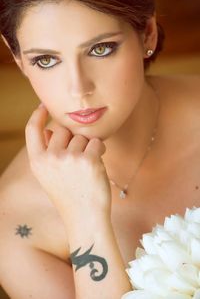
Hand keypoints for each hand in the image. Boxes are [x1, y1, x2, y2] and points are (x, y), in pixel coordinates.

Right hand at [25, 104, 111, 221]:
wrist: (85, 217)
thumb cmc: (69, 194)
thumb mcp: (48, 175)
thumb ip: (47, 151)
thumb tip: (50, 130)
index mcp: (37, 162)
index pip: (32, 130)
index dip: (37, 115)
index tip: (43, 106)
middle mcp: (51, 158)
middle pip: (63, 129)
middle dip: (72, 139)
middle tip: (77, 159)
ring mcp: (70, 158)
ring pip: (81, 136)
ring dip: (87, 146)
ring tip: (86, 167)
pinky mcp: (89, 160)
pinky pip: (96, 142)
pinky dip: (99, 150)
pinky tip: (97, 165)